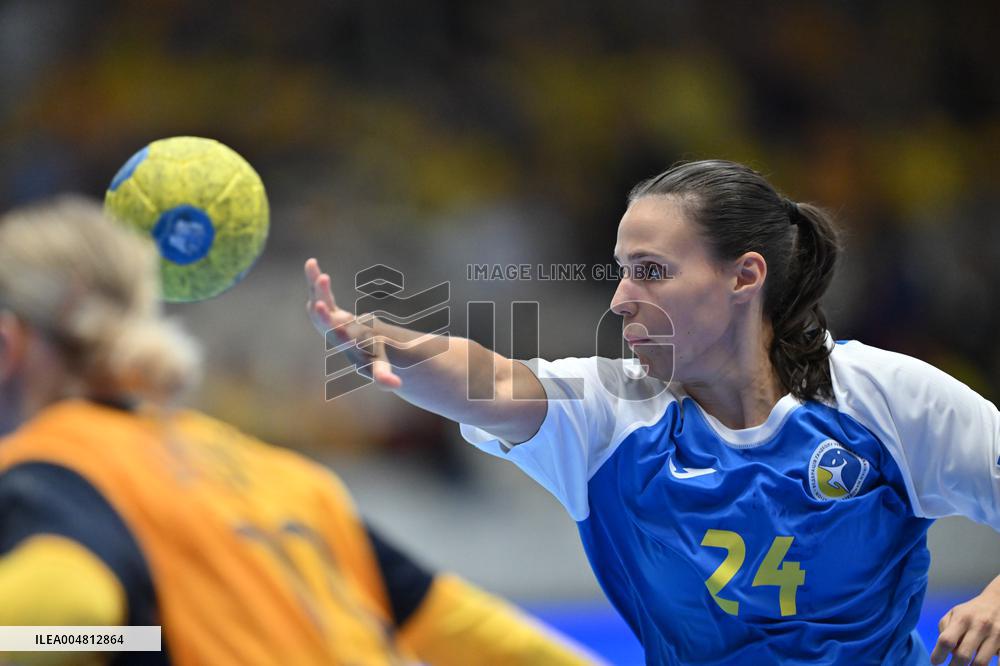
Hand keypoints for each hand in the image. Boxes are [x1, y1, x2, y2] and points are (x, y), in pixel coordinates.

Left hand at [304, 258, 402, 389]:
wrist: (361, 349)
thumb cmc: (375, 357)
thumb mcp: (380, 367)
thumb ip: (383, 377)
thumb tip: (397, 386)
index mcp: (349, 346)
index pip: (344, 341)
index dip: (340, 334)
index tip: (337, 327)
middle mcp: (335, 334)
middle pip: (326, 324)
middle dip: (323, 315)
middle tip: (318, 305)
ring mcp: (328, 322)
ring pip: (319, 305)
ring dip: (317, 289)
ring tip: (315, 268)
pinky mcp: (326, 311)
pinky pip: (319, 294)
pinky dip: (315, 280)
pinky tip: (311, 262)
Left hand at [931, 580, 999, 665]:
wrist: (998, 601)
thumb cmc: (971, 612)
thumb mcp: (954, 614)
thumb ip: (945, 630)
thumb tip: (946, 651)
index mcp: (962, 619)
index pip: (946, 640)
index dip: (938, 654)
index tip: (935, 662)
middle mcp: (979, 626)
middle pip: (962, 655)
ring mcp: (995, 634)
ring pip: (980, 663)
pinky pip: (999, 662)